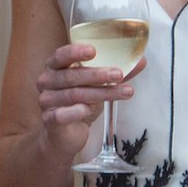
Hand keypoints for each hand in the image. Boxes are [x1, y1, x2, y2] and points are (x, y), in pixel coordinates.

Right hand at [35, 43, 143, 157]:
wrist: (64, 136)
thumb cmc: (79, 104)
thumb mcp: (96, 86)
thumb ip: (114, 73)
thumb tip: (141, 61)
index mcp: (54, 67)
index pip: (61, 55)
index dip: (75, 52)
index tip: (94, 51)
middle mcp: (46, 81)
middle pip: (71, 76)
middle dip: (97, 74)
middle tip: (119, 74)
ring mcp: (46, 101)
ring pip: (74, 95)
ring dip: (100, 93)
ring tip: (122, 93)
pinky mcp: (49, 120)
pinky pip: (62, 114)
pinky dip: (76, 111)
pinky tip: (88, 110)